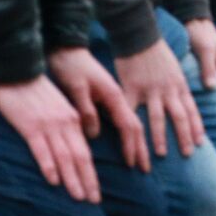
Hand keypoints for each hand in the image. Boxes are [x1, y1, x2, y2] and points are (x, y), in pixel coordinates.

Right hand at [0, 74, 101, 201]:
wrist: (19, 72)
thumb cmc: (36, 92)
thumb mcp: (58, 108)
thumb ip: (66, 126)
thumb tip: (72, 147)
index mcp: (74, 120)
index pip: (85, 152)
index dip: (91, 173)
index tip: (96, 192)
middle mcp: (66, 124)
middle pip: (80, 157)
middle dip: (88, 180)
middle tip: (94, 201)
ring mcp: (49, 125)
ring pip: (65, 156)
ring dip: (72, 178)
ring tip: (79, 196)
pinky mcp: (31, 126)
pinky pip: (42, 148)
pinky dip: (49, 164)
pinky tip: (54, 180)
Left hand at [47, 47, 149, 173]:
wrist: (68, 47)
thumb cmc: (72, 66)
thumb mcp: (76, 87)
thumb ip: (85, 110)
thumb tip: (94, 135)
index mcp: (114, 96)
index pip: (128, 125)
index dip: (131, 145)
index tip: (133, 164)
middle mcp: (118, 97)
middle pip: (135, 127)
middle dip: (141, 148)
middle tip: (145, 169)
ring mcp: (116, 96)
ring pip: (135, 122)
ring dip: (143, 141)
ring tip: (147, 158)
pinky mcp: (110, 95)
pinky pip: (127, 116)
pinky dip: (134, 131)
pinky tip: (135, 139)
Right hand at [114, 39, 203, 157]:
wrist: (139, 34)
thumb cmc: (157, 52)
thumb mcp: (175, 69)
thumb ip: (178, 87)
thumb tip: (182, 102)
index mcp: (180, 84)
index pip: (192, 109)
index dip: (196, 126)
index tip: (200, 143)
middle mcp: (169, 89)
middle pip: (180, 117)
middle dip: (184, 137)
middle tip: (187, 154)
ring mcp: (150, 90)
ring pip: (157, 118)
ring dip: (159, 138)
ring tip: (159, 156)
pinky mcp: (131, 88)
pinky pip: (131, 112)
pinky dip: (130, 128)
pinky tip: (129, 140)